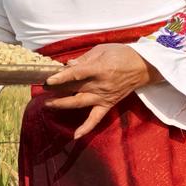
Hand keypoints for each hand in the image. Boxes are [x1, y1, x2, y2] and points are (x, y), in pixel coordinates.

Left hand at [42, 43, 161, 139]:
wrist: (143, 67)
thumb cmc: (122, 54)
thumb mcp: (103, 50)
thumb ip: (84, 59)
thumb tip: (69, 65)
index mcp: (99, 69)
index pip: (76, 74)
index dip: (60, 77)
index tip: (47, 79)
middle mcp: (99, 85)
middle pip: (74, 89)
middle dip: (56, 89)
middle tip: (42, 88)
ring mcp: (103, 97)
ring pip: (79, 103)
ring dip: (63, 104)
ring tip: (48, 104)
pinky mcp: (107, 104)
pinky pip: (96, 119)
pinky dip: (86, 128)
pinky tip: (75, 135)